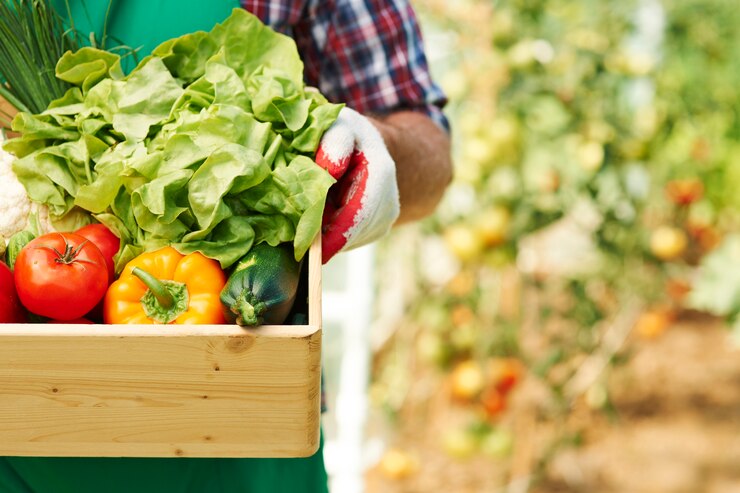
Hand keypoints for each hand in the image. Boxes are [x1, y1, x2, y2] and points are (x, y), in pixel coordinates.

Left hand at [315, 107, 399, 263]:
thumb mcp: (339, 126)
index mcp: (380, 174)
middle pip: (353, 232)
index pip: (359, 213)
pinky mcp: (378, 229)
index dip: (335, 235)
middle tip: (295, 238)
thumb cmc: (345, 133)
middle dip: (323, 238)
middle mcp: (389, 201)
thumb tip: (329, 169)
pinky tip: (321, 217)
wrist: (367, 146)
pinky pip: (350, 240)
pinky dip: (332, 235)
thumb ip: (334, 141)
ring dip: (326, 236)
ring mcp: (386, 219)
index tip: (312, 251)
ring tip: (307, 218)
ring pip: (350, 240)